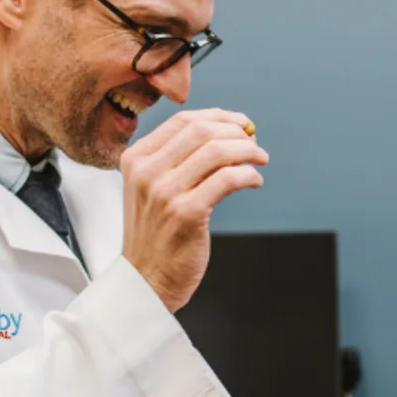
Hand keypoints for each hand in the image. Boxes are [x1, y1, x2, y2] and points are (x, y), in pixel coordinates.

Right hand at [120, 109, 266, 311]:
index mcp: (136, 158)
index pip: (183, 120)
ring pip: (217, 151)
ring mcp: (165, 192)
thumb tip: (225, 130)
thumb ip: (177, 159)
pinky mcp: (187, 213)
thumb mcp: (153, 188)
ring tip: (260, 160)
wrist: (146, 279)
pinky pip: (227, 179)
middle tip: (255, 144)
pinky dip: (248, 175)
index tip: (240, 124)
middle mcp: (147, 171)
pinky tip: (255, 181)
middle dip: (237, 132)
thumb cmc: (158, 233)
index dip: (219, 116)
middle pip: (202, 130)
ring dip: (248, 151)